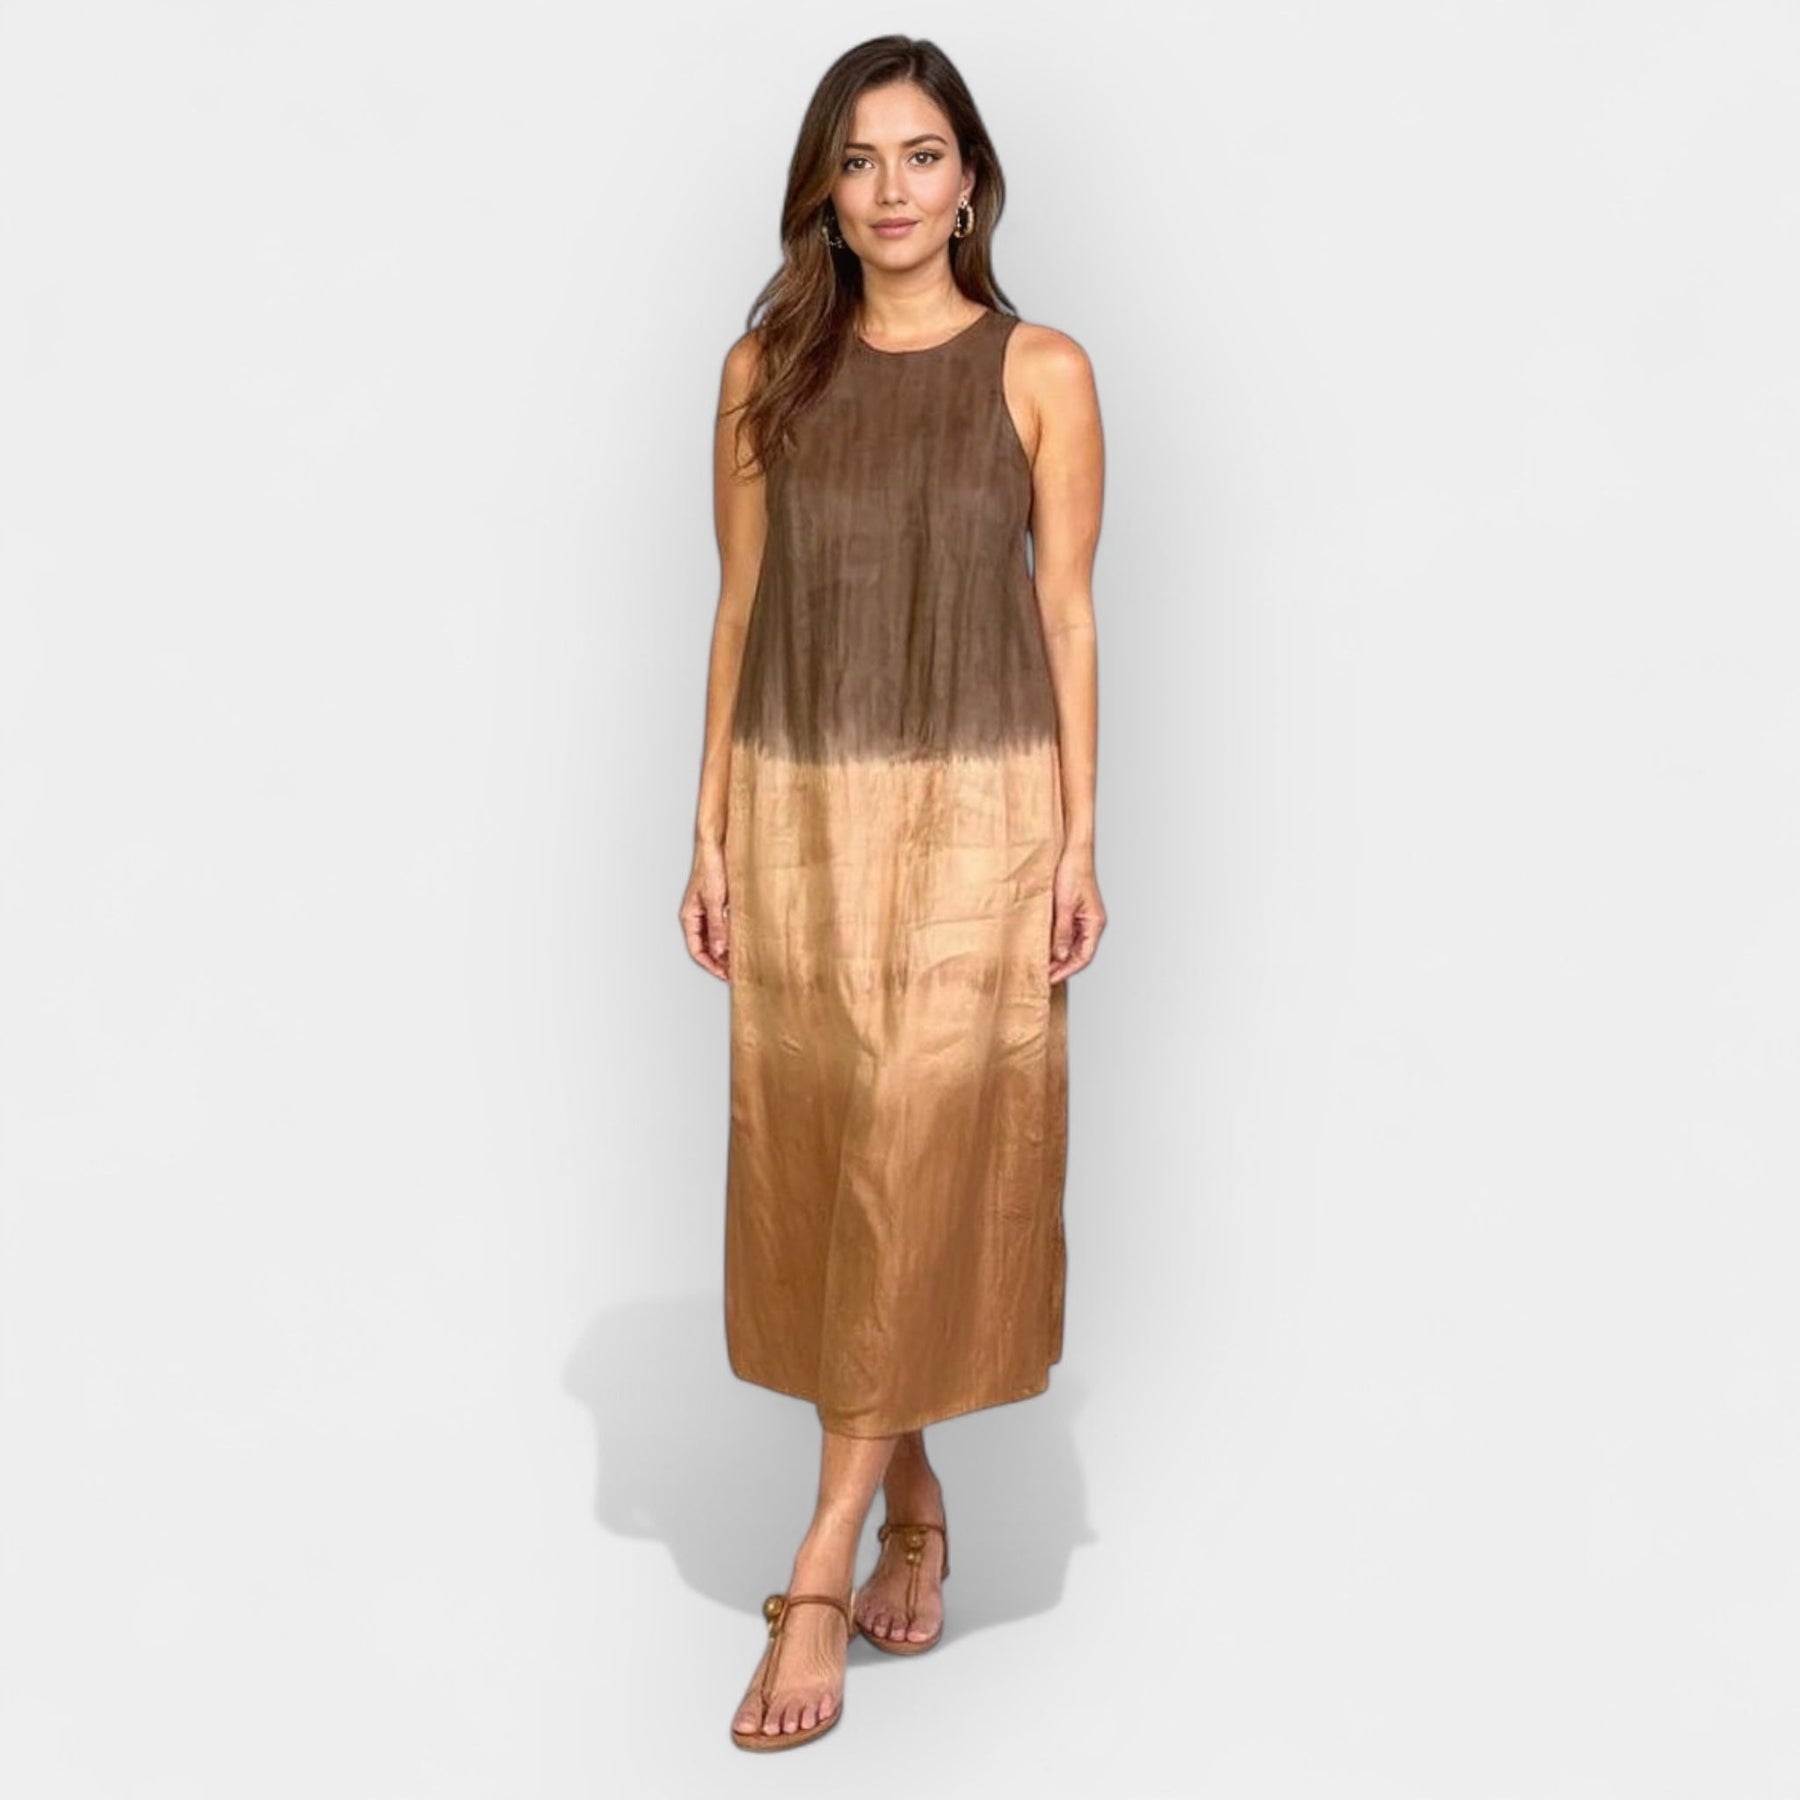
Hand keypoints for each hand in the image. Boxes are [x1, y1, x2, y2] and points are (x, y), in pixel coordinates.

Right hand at [680, 839, 730, 979]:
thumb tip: (721, 950)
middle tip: (738, 972)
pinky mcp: (720, 903)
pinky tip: (744, 940)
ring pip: (717, 938)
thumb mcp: (716, 900)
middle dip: (721, 961)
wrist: (716, 844)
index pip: (697, 951)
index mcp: (690, 917)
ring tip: (743, 959)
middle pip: (707, 947)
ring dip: (728, 950)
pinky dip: (733, 936)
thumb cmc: (711, 867)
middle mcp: (697, 916)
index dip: (712, 965)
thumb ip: (718, 925)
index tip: (727, 976)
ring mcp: (708, 910)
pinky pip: (725, 926)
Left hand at [1049, 851, 1104, 984]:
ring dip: (1056, 956)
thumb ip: (1062, 932)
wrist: (1071, 851)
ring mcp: (1082, 918)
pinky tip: (1041, 946)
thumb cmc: (1072, 872)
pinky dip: (1054, 943)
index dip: (1066, 970)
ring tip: (1038, 964)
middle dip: (1060, 967)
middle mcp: (1090, 923)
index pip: (1083, 957)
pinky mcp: (1072, 911)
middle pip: (1077, 954)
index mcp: (1094, 923)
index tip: (1049, 978)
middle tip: (1040, 976)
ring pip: (1069, 945)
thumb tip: (1059, 956)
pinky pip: (1064, 934)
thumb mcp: (1065, 906)